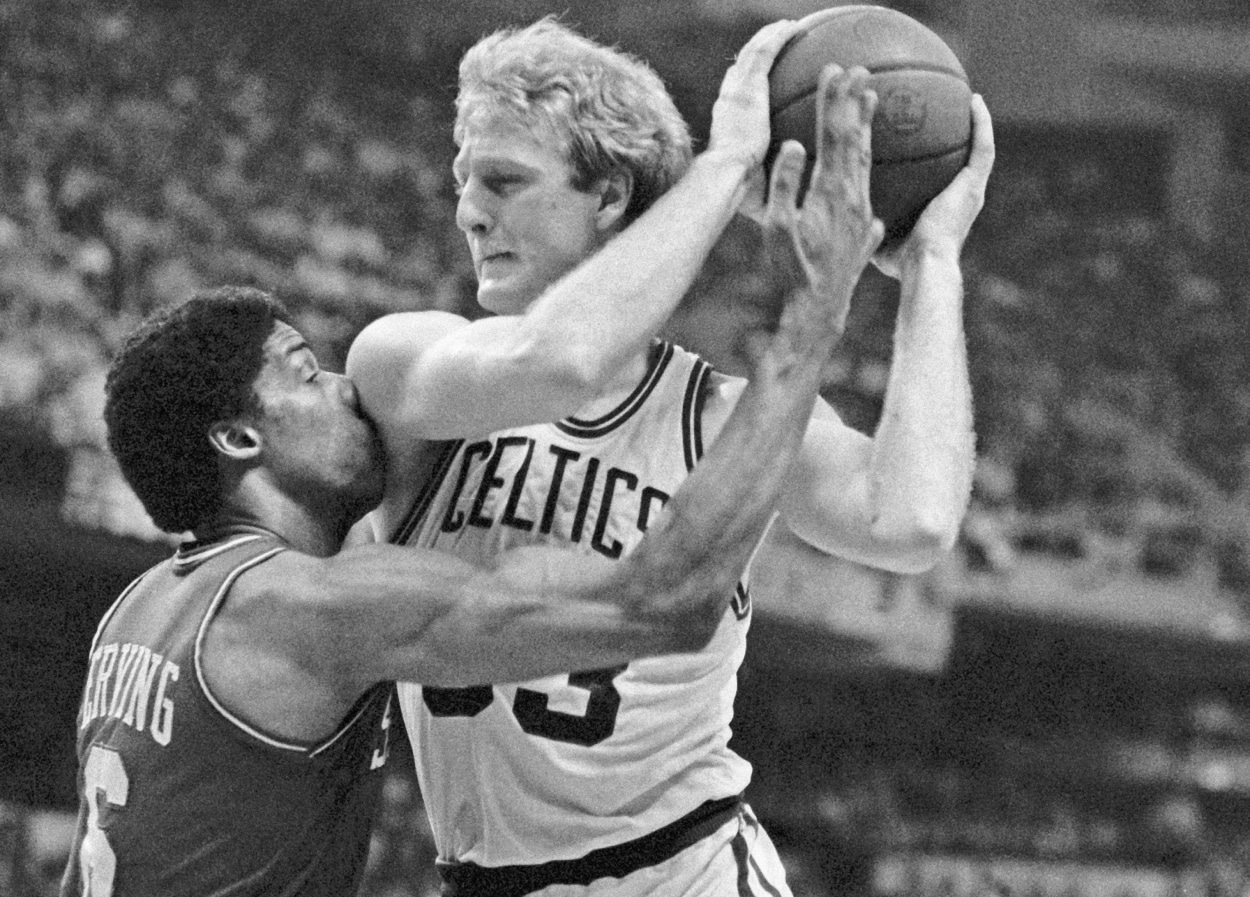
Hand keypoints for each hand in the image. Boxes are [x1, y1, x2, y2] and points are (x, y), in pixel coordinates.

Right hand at [706, 19, 802, 181]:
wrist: (726, 173)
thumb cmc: (733, 184)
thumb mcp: (744, 172)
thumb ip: (753, 167)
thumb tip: (762, 179)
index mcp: (725, 119)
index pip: (733, 90)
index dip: (742, 77)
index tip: (754, 72)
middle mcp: (728, 99)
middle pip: (741, 66)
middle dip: (755, 50)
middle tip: (772, 39)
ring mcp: (738, 90)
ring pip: (754, 53)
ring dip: (769, 36)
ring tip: (787, 27)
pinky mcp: (751, 86)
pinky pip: (766, 53)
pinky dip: (778, 38)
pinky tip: (795, 28)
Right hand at [748, 64, 883, 360]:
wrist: (820, 309)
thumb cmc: (792, 270)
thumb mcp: (776, 227)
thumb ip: (784, 183)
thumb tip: (794, 144)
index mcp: (830, 191)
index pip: (833, 136)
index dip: (833, 101)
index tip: (834, 72)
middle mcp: (853, 197)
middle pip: (855, 140)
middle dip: (855, 103)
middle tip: (860, 72)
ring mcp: (863, 212)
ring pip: (866, 160)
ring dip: (867, 127)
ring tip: (872, 99)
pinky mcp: (865, 228)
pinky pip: (870, 185)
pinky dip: (868, 164)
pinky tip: (868, 163)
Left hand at [873, 93, 994, 278]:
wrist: (925, 267)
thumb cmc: (902, 262)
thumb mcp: (883, 239)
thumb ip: (872, 225)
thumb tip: (850, 215)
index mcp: (945, 211)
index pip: (946, 180)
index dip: (942, 162)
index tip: (933, 144)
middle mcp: (963, 199)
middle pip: (966, 161)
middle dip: (962, 137)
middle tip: (954, 112)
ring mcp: (972, 191)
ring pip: (981, 149)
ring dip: (978, 122)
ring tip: (970, 97)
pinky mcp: (975, 185)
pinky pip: (982, 147)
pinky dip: (982, 123)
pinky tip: (973, 101)